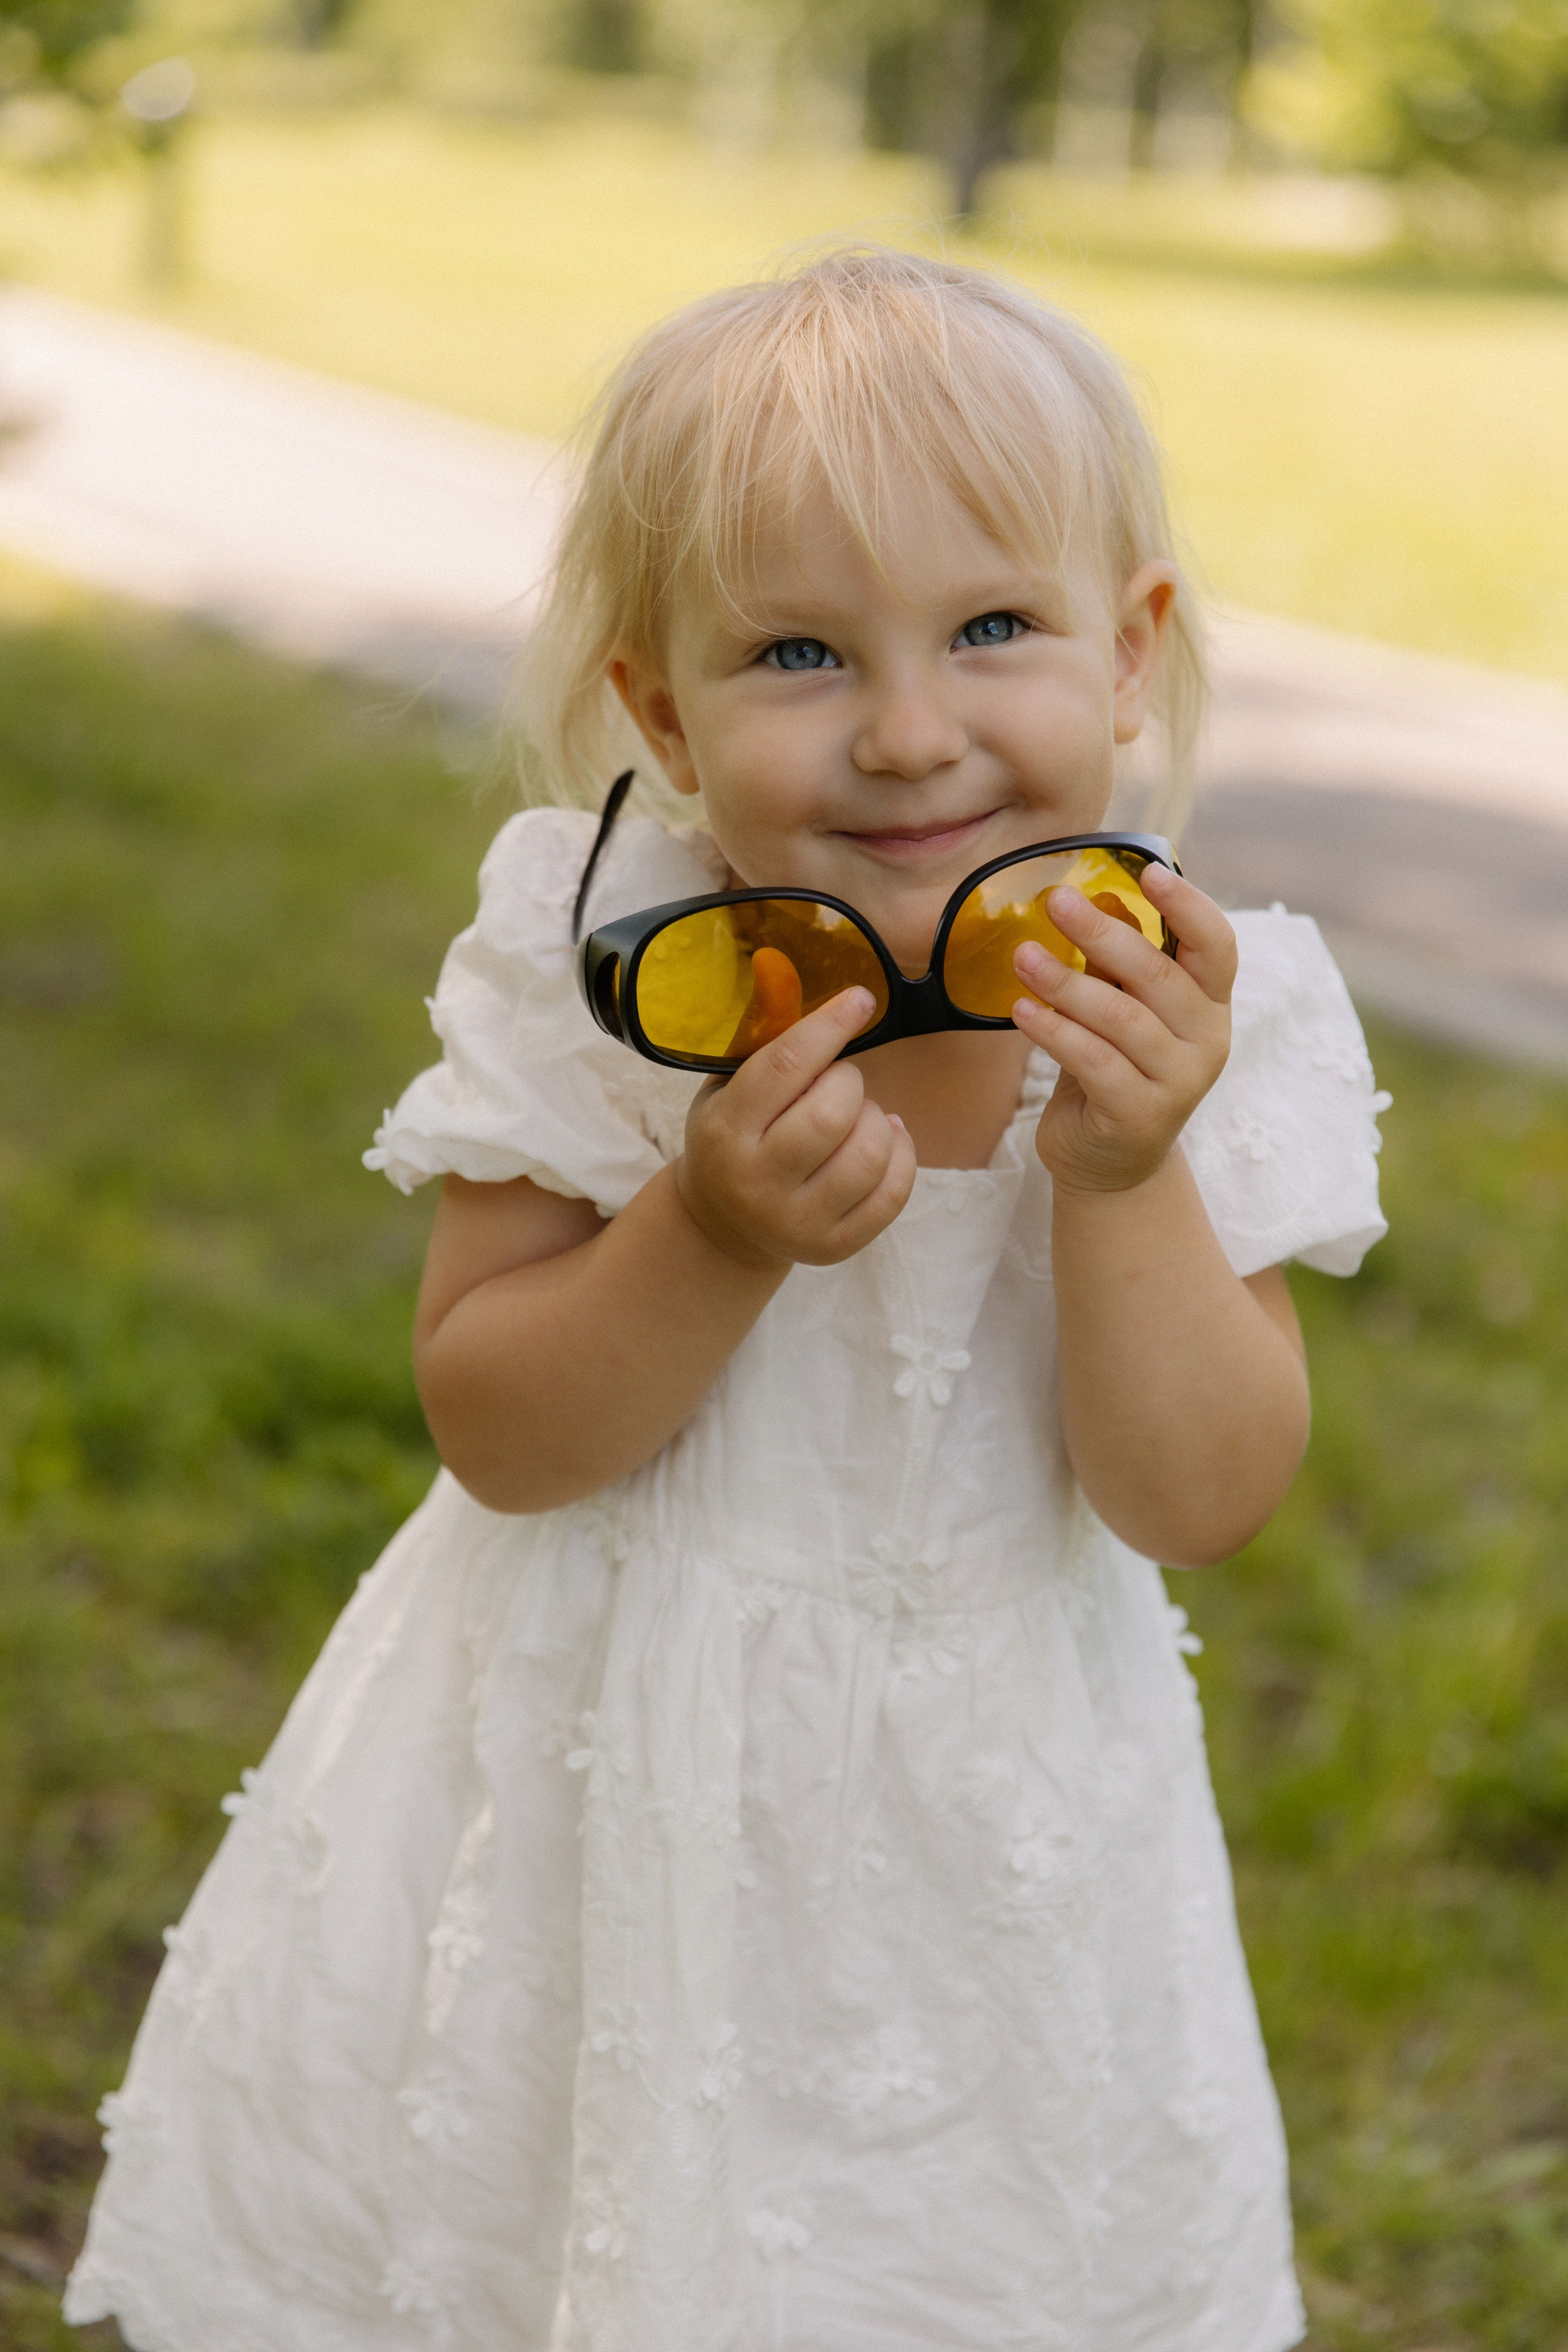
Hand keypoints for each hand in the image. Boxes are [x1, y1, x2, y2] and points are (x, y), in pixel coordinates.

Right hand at [677, 988, 917, 1269]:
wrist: (723, 1225)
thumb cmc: (734, 1138)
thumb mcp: (726, 1090)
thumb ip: (759, 1044)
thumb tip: (785, 969)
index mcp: (726, 1133)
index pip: (784, 1067)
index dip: (829, 1026)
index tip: (860, 998)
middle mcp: (757, 1183)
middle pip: (831, 1114)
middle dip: (850, 1082)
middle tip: (841, 1080)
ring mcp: (797, 1222)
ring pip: (869, 1153)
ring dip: (876, 1118)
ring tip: (858, 1115)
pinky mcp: (835, 1247)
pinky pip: (894, 1192)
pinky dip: (901, 1153)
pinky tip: (885, 1138)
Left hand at [1010, 866, 1235, 1195]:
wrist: (1111, 1164)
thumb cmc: (1115, 1071)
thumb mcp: (1123, 1012)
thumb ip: (1121, 967)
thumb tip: (1101, 899)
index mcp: (1210, 1004)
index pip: (1216, 946)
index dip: (1188, 906)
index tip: (1149, 871)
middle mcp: (1207, 1040)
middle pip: (1158, 975)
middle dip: (1102, 934)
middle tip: (1056, 901)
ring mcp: (1178, 1082)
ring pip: (1121, 1018)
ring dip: (1066, 982)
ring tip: (1022, 957)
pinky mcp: (1140, 1115)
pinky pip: (1093, 1061)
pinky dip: (1053, 1031)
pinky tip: (1021, 1010)